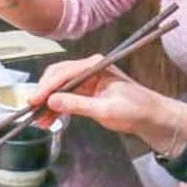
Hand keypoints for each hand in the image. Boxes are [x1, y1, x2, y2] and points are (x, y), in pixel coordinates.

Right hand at [32, 55, 186, 155]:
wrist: (154, 119)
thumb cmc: (137, 111)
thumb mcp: (106, 109)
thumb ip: (78, 104)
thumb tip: (52, 101)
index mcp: (96, 66)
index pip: (63, 73)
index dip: (46, 87)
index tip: (34, 101)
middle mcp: (89, 69)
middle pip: (57, 76)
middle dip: (43, 93)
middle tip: (32, 111)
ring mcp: (87, 80)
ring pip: (58, 87)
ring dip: (47, 102)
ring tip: (40, 120)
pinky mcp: (87, 92)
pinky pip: (65, 96)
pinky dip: (56, 107)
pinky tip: (49, 118)